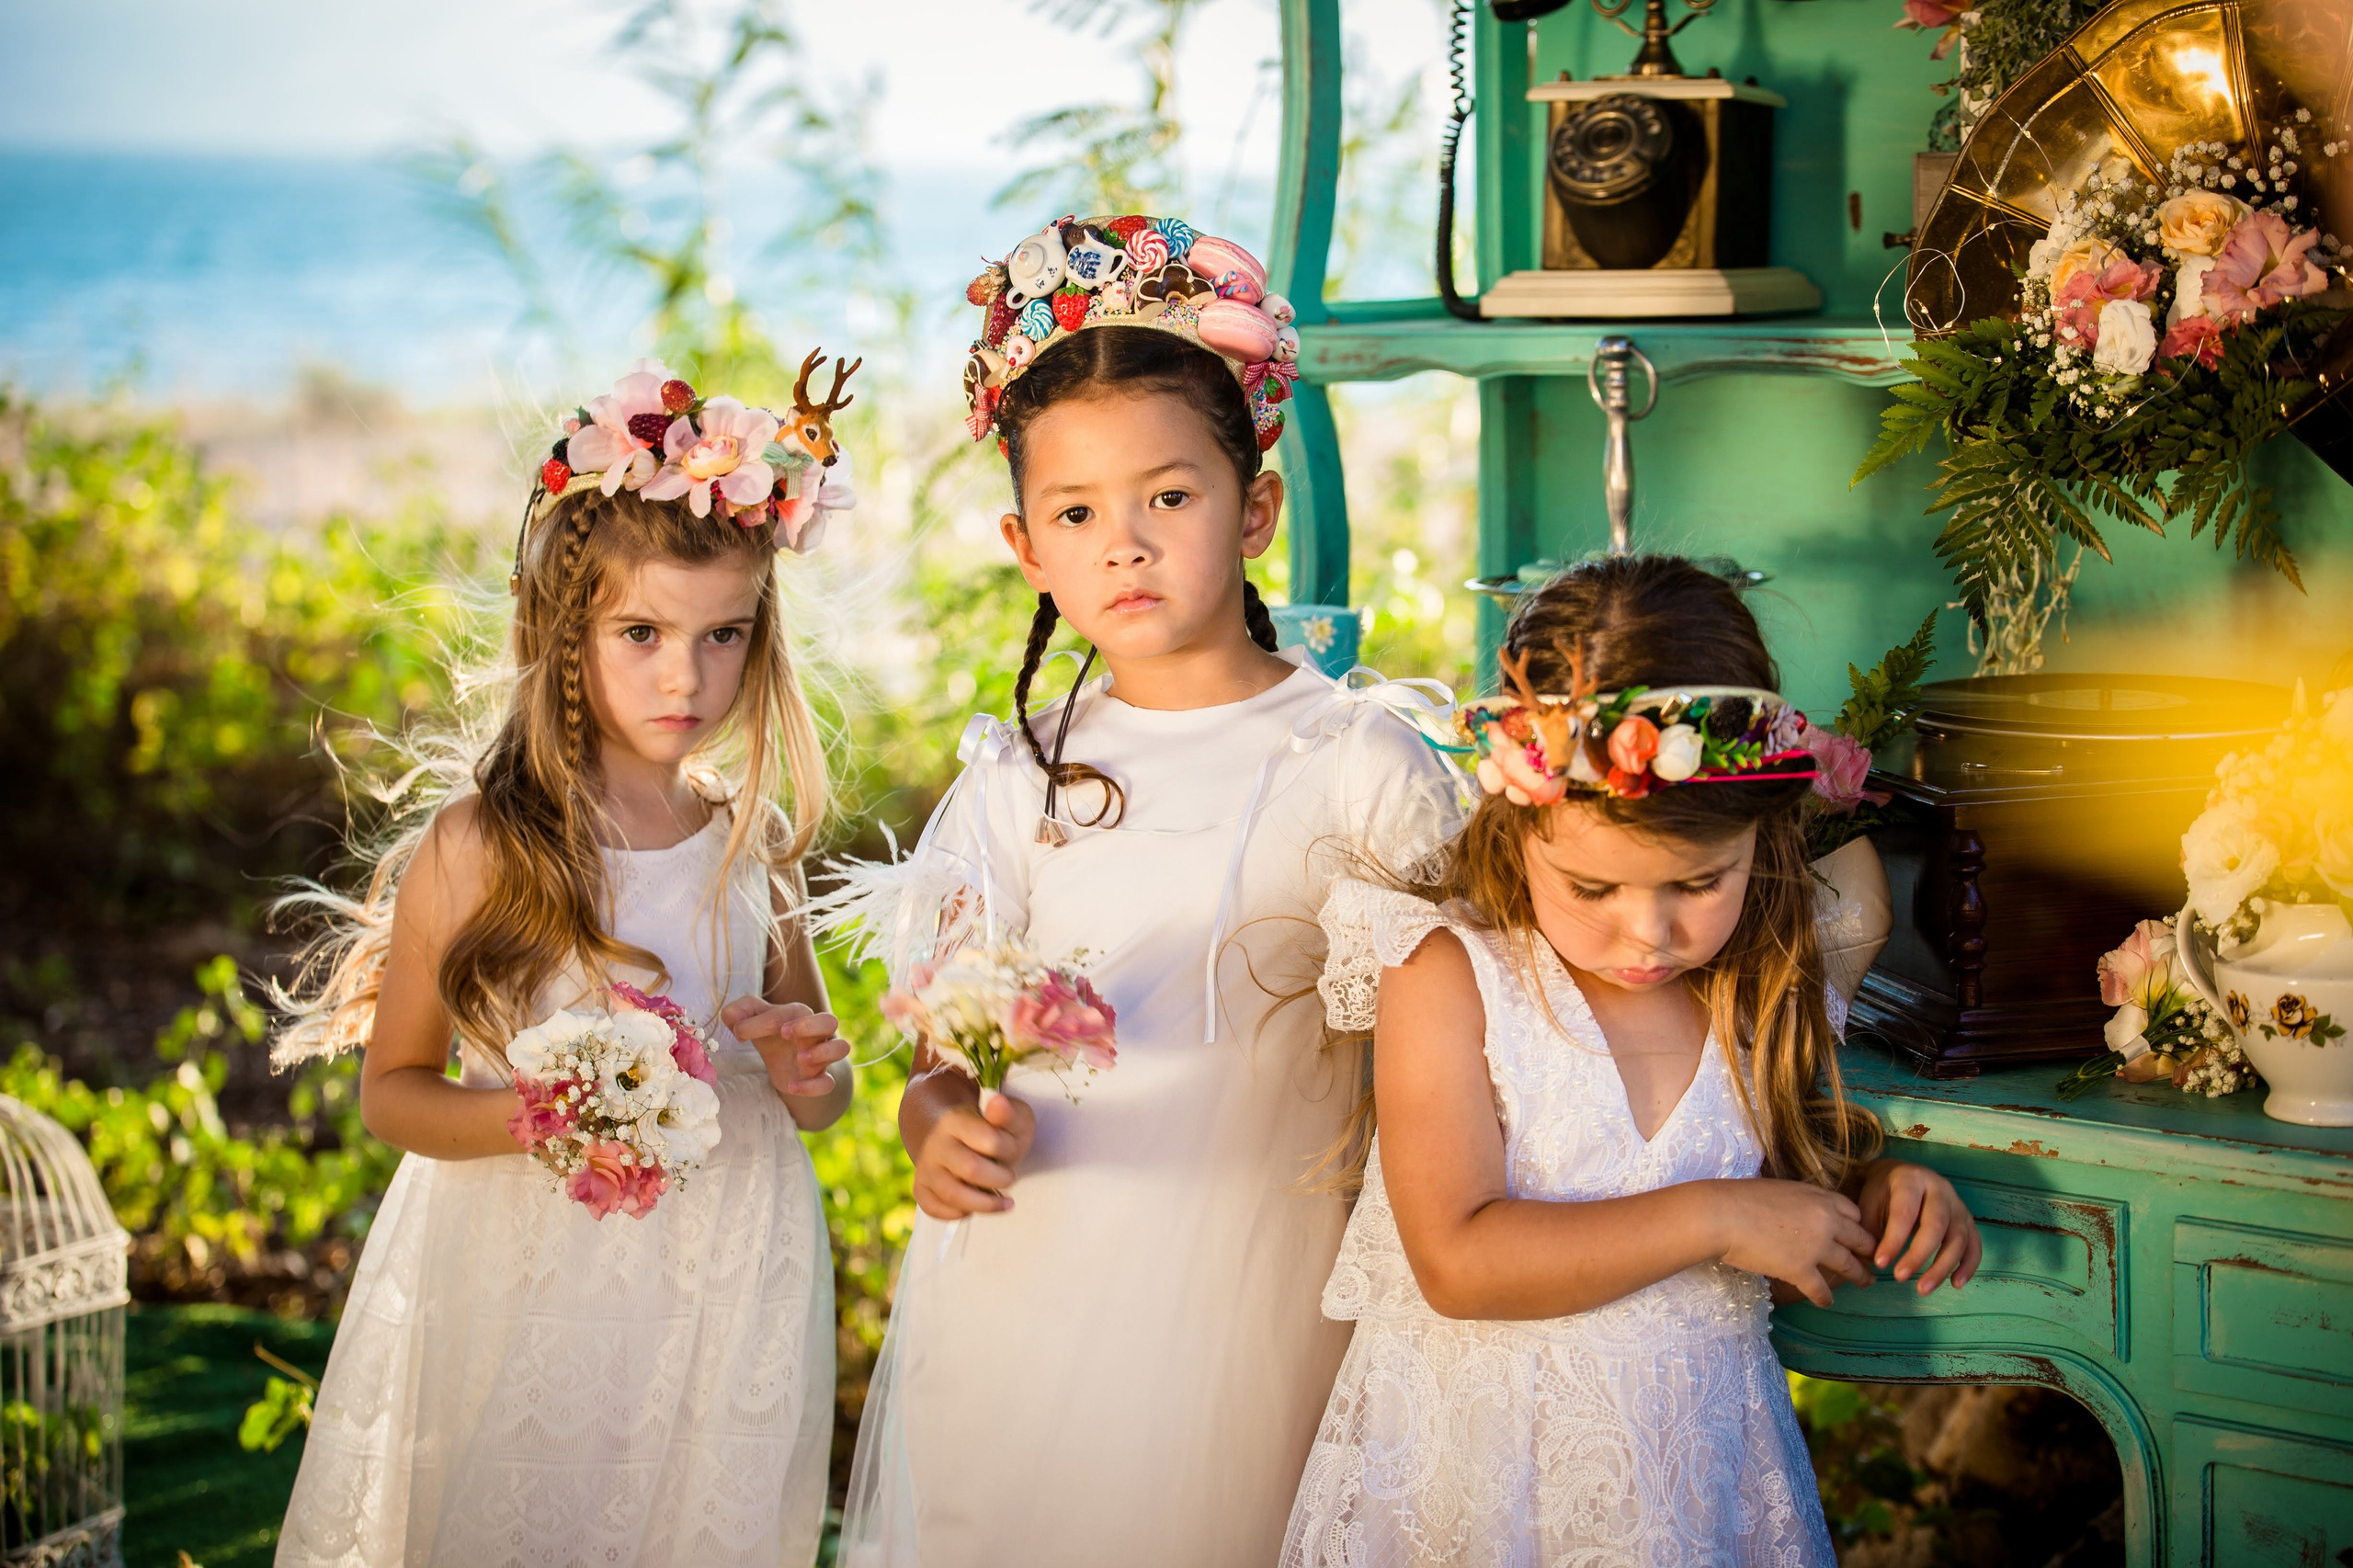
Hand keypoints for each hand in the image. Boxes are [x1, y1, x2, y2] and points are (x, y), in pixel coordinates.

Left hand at [720, 996, 848, 1097]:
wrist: (784, 1060)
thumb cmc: (768, 1033)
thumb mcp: (749, 1019)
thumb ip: (738, 1012)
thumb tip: (733, 1019)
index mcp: (797, 1014)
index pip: (788, 1013)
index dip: (763, 1021)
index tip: (739, 1032)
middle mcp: (814, 1032)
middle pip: (830, 1021)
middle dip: (810, 1025)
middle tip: (785, 1032)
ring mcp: (820, 1056)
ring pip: (841, 1048)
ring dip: (823, 1052)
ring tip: (801, 1058)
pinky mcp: (818, 1078)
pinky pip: (828, 1083)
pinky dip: (813, 1087)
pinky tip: (792, 1088)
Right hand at [909, 1079, 1035, 1220]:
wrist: (954, 1134)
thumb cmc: (990, 1131)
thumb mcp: (1008, 1117)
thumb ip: (1007, 1114)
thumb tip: (997, 1102)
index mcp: (956, 1120)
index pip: (990, 1140)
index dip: (1010, 1150)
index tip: (1015, 1150)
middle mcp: (935, 1143)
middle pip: (971, 1169)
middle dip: (1000, 1179)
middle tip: (1010, 1177)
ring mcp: (925, 1167)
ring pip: (952, 1195)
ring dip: (984, 1204)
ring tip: (1002, 1201)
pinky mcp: (920, 1187)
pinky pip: (934, 1209)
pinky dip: (959, 1213)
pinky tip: (974, 1206)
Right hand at [1711, 1178, 1878, 1308]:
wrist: (1723, 1215)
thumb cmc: (1742, 1198)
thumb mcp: (1781, 1189)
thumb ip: (1800, 1201)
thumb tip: (1800, 1211)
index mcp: (1820, 1198)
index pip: (1853, 1212)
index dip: (1858, 1225)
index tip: (1858, 1235)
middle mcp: (1826, 1221)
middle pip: (1860, 1239)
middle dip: (1869, 1251)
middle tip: (1873, 1260)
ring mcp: (1816, 1247)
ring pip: (1848, 1265)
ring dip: (1859, 1276)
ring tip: (1865, 1282)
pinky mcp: (1801, 1270)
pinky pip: (1822, 1289)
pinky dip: (1825, 1298)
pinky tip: (1826, 1302)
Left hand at [1856, 1160, 1982, 1294]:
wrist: (1900, 1175)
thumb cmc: (1882, 1193)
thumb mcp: (1869, 1203)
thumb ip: (1868, 1231)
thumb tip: (1866, 1263)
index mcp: (1911, 1180)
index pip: (1904, 1213)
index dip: (1893, 1240)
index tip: (1879, 1264)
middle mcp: (1940, 1189)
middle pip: (1935, 1225)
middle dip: (1918, 1255)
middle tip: (1899, 1277)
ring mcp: (1958, 1204)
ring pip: (1958, 1238)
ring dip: (1942, 1267)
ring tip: (1923, 1289)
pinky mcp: (1968, 1221)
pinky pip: (1974, 1245)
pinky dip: (1968, 1266)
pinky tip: (1955, 1284)